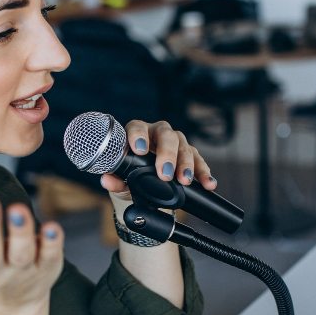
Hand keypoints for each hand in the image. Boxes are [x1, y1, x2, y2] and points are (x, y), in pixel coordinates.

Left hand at [99, 119, 217, 199]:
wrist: (141, 187)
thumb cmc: (129, 176)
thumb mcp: (121, 180)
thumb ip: (114, 180)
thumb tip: (107, 180)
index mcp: (137, 133)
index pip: (137, 127)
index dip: (138, 136)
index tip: (139, 149)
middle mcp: (158, 134)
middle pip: (166, 135)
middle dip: (167, 154)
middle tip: (165, 174)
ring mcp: (176, 143)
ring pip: (184, 147)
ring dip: (186, 164)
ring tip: (184, 180)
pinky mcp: (190, 156)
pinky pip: (199, 161)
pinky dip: (204, 173)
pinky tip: (208, 183)